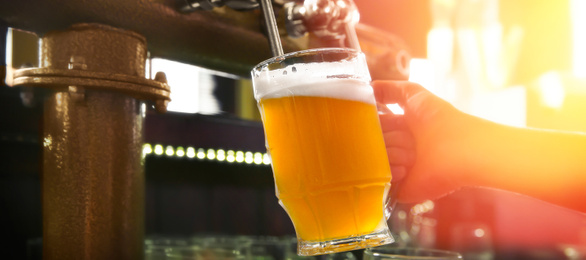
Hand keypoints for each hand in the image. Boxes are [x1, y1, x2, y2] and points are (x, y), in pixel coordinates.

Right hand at [373, 80, 467, 203]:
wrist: (458, 150)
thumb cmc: (439, 119)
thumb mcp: (414, 93)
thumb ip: (389, 88)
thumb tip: (368, 87)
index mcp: (398, 128)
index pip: (371, 125)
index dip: (373, 121)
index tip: (380, 120)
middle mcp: (396, 147)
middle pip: (371, 141)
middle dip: (387, 137)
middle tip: (408, 138)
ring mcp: (396, 168)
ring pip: (375, 159)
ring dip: (393, 153)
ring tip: (414, 155)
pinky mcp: (399, 188)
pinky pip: (380, 179)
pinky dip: (392, 171)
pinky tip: (408, 169)